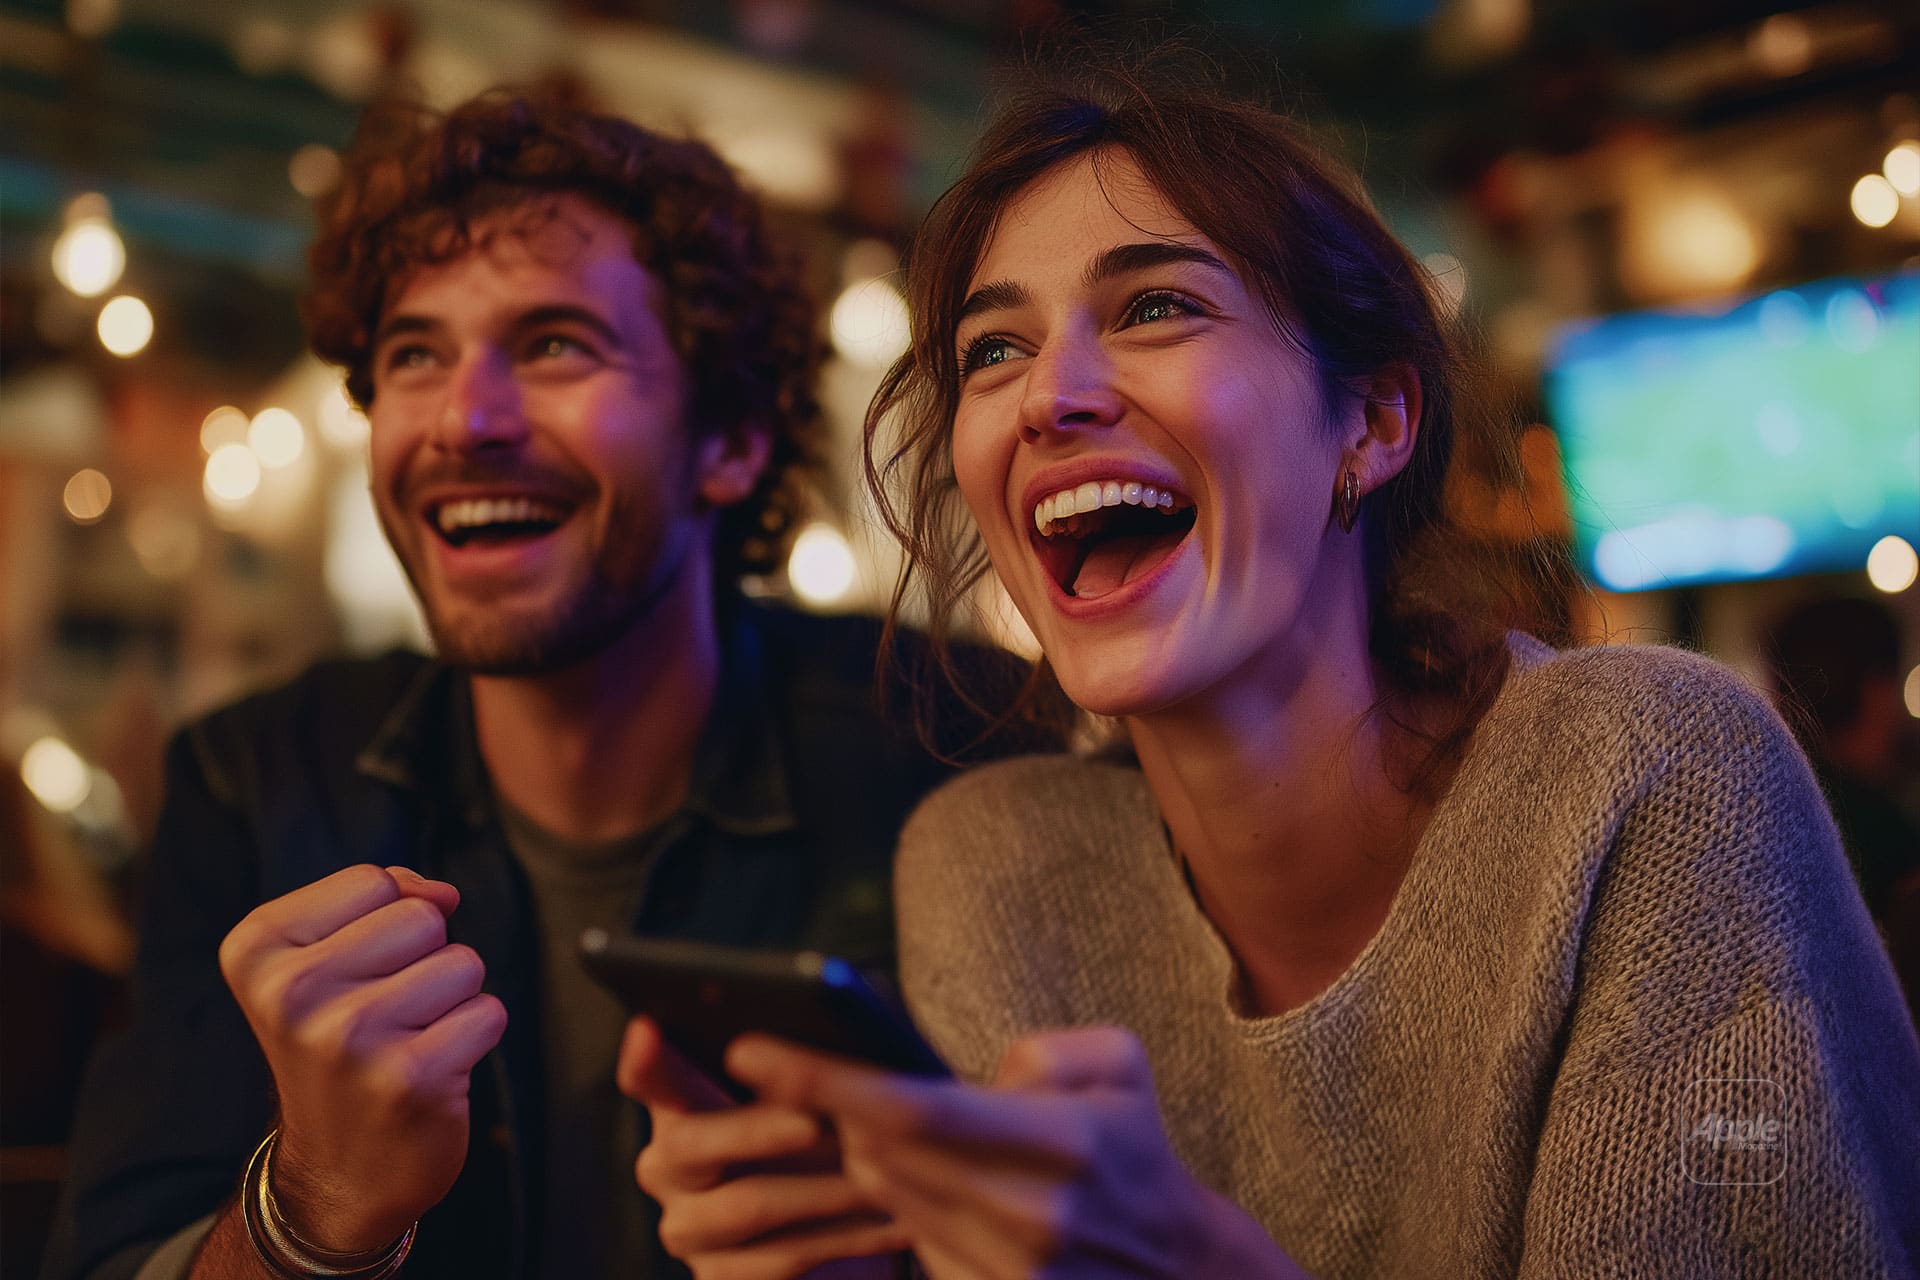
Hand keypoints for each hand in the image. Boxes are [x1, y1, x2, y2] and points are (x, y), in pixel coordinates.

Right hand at [218, 864, 506, 1250]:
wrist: (338, 1174)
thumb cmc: (341, 1051)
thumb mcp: (326, 963)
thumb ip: (381, 900)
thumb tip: (441, 892)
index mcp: (258, 952)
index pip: (372, 882)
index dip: (386, 921)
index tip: (354, 977)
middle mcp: (292, 993)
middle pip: (422, 917)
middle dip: (425, 958)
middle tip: (387, 1015)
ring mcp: (350, 1037)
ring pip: (462, 962)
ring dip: (452, 1000)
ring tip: (408, 1041)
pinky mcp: (410, 1076)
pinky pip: (488, 1012)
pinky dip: (474, 1037)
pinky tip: (433, 1071)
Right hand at [617, 1016, 906, 1279]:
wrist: (851, 1239)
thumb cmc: (830, 1148)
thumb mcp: (817, 1100)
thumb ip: (808, 1055)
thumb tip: (834, 1001)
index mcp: (683, 1108)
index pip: (650, 1078)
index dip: (644, 1058)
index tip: (649, 1028)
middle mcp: (668, 1169)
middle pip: (690, 1143)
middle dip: (758, 1128)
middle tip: (815, 1119)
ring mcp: (688, 1230)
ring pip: (746, 1205)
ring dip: (821, 1188)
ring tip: (877, 1170)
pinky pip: (780, 1259)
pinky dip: (843, 1239)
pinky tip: (889, 1222)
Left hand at [729, 1027, 1304, 1279]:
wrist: (1176, 1270)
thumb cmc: (1136, 1152)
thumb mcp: (1122, 1069)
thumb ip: (1052, 1050)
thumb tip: (989, 1073)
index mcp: (1063, 1142)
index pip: (916, 1108)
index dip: (826, 1081)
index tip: (757, 1052)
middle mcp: (1031, 1212)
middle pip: (885, 1157)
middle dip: (824, 1112)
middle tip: (772, 1067)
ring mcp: (1010, 1267)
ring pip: (888, 1197)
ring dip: (854, 1153)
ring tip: (824, 1110)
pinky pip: (912, 1240)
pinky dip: (890, 1199)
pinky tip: (884, 1168)